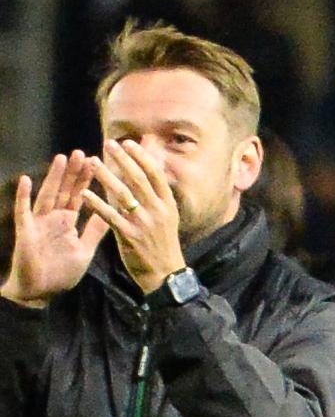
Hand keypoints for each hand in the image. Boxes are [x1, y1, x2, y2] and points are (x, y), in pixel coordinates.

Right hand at [2, 152, 106, 307]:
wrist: (40, 291)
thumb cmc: (61, 272)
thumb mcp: (84, 250)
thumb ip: (95, 231)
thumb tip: (111, 213)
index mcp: (69, 222)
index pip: (81, 196)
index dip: (88, 180)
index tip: (98, 161)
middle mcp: (54, 218)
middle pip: (65, 191)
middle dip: (74, 173)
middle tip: (83, 152)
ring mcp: (39, 223)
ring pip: (47, 195)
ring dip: (53, 178)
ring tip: (61, 158)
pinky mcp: (26, 231)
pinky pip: (24, 211)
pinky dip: (24, 197)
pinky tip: (26, 180)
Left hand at [82, 140, 185, 295]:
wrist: (165, 274)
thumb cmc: (163, 244)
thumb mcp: (167, 217)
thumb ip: (156, 195)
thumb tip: (153, 172)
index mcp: (167, 204)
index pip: (155, 174)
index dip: (141, 156)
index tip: (128, 143)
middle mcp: (158, 210)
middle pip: (139, 179)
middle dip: (123, 159)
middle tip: (108, 144)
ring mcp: (144, 223)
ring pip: (123, 194)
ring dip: (106, 176)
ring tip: (92, 162)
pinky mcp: (130, 236)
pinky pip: (110, 217)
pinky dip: (97, 204)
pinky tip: (85, 194)